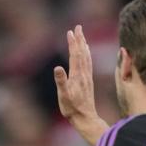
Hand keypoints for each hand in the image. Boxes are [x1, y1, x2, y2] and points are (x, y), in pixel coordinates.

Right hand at [53, 25, 107, 145]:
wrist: (85, 118)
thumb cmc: (72, 109)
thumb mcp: (63, 96)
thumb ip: (61, 81)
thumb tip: (57, 67)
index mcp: (77, 76)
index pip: (75, 55)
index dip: (72, 43)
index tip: (70, 32)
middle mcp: (83, 74)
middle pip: (82, 53)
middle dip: (79, 39)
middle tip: (78, 27)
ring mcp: (87, 78)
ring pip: (86, 57)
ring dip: (84, 45)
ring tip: (82, 36)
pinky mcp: (88, 82)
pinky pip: (88, 64)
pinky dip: (87, 55)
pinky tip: (87, 54)